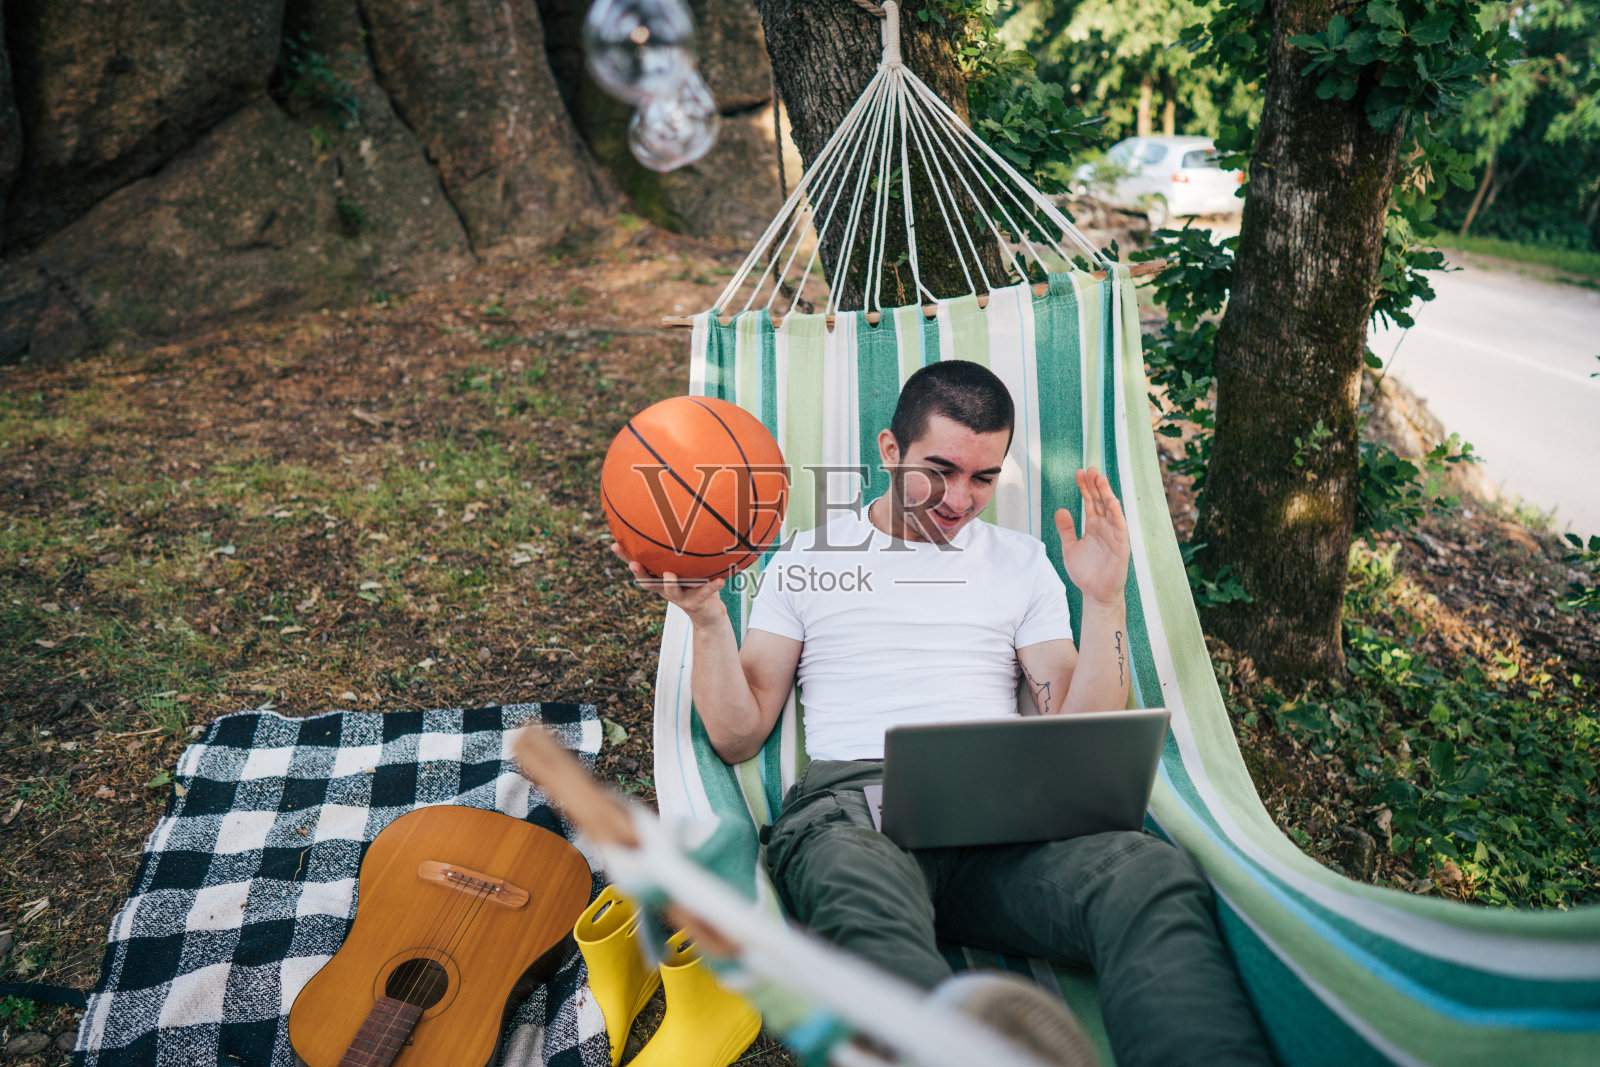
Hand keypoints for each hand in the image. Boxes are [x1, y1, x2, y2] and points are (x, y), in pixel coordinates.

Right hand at [610, 543, 726, 620]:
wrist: (708, 612)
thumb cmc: (693, 583)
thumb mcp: (683, 566)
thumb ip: (676, 551)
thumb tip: (673, 517)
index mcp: (659, 579)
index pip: (639, 567)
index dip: (626, 558)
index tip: (615, 545)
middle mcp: (666, 588)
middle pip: (648, 583)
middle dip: (640, 573)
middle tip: (634, 564)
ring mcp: (681, 597)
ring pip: (672, 590)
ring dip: (670, 583)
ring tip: (669, 574)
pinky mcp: (698, 602)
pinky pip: (705, 593)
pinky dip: (712, 587)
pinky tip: (721, 580)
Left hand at [1054, 468, 1129, 606]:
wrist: (1095, 594)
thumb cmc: (1085, 572)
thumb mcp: (1069, 548)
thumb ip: (1066, 529)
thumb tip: (1060, 509)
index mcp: (1093, 526)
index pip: (1090, 502)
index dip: (1085, 487)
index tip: (1078, 473)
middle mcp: (1104, 527)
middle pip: (1100, 501)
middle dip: (1095, 485)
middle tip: (1090, 469)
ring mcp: (1114, 535)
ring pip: (1111, 510)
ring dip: (1107, 494)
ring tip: (1100, 479)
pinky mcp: (1121, 545)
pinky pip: (1120, 527)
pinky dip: (1116, 514)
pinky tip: (1111, 502)